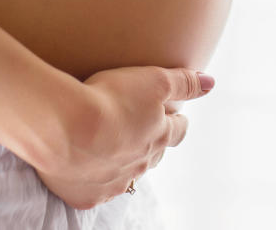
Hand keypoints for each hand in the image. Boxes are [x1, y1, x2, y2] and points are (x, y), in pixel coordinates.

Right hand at [33, 65, 214, 209]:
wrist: (64, 128)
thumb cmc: (110, 99)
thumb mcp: (153, 80)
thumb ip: (183, 82)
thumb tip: (210, 82)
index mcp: (158, 136)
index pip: (177, 131)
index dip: (178, 123)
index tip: (178, 119)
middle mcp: (140, 163)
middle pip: (154, 155)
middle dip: (153, 144)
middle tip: (147, 133)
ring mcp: (114, 183)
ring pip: (127, 175)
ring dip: (125, 163)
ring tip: (116, 152)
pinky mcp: (88, 195)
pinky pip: (97, 191)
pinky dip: (96, 181)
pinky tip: (89, 172)